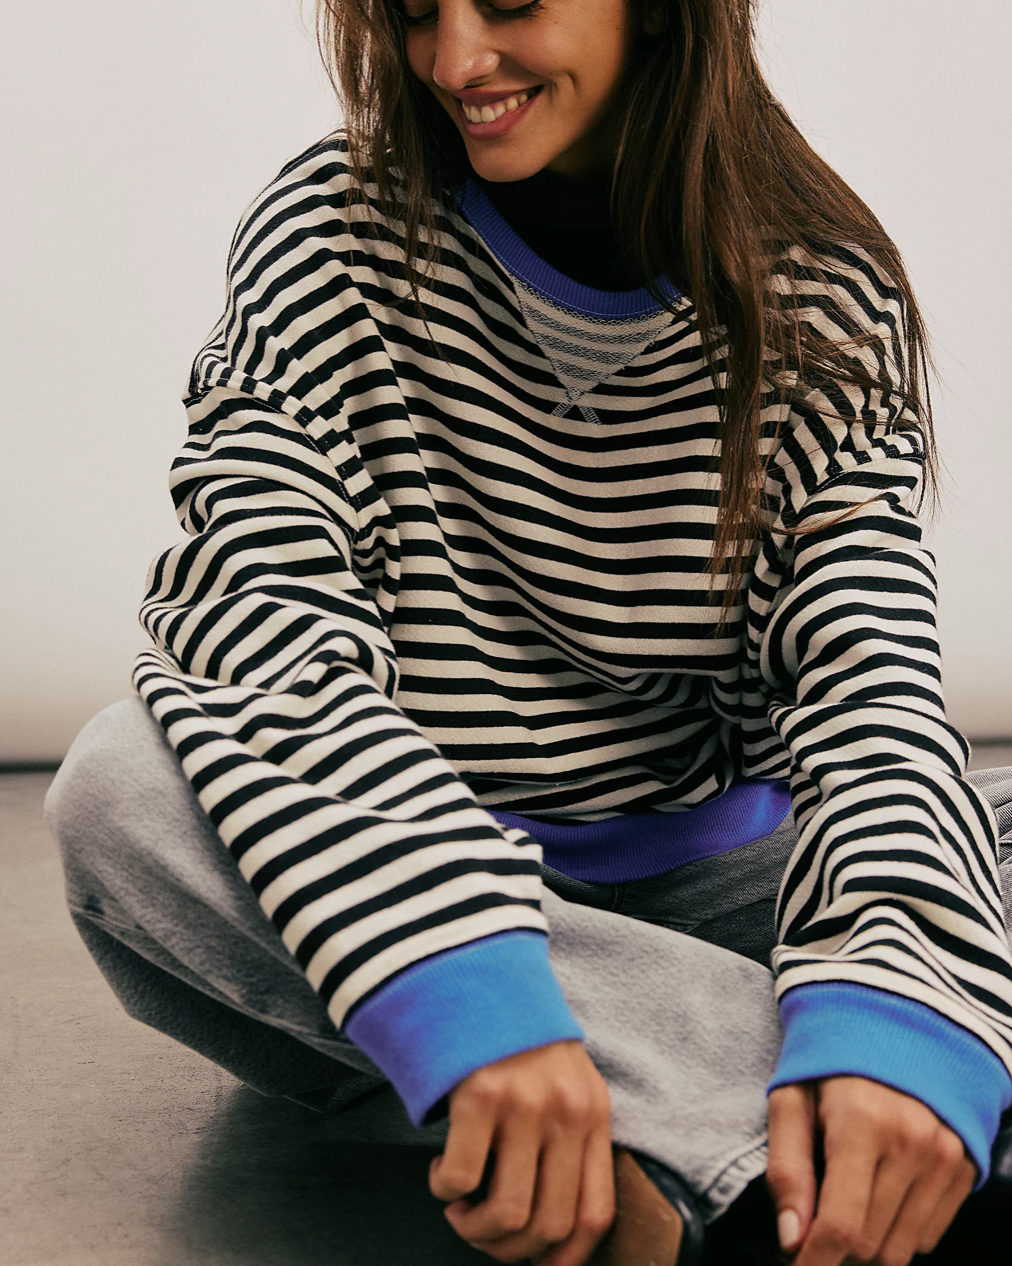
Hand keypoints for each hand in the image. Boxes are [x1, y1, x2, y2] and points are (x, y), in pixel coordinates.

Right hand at [428, 1040, 614, 1264]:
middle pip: (548, 1225)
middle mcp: (565, 1113)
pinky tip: (441, 1170)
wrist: (484, 974)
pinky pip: (458, 1178)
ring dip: (474, 1229)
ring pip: (505, 1215)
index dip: (564, 1260)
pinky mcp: (478, 1094)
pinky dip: (444, 1190)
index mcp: (593, 1116)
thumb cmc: (521, 1037)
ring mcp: (523, 1104)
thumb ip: (571, 1137)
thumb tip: (552, 1223)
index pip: (595, 1215)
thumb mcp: (569, 1081)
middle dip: (509, 1251)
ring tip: (460, 1208)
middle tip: (482, 1233)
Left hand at [767, 1076, 975, 1265]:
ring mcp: (944, 1156)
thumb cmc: (830, 1062)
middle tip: (811, 1233)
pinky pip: (930, 1234)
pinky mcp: (964, 1166)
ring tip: (842, 1213)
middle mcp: (911, 1143)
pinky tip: (877, 1200)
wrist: (893, 1023)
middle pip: (871, 1246)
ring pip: (902, 1249)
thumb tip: (790, 1239)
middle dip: (835, 1254)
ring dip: (867, 1248)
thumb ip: (786, 1167)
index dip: (814, 1263)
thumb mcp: (791, 1098)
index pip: (841, 1225)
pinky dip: (899, 1233)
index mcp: (861, 1123)